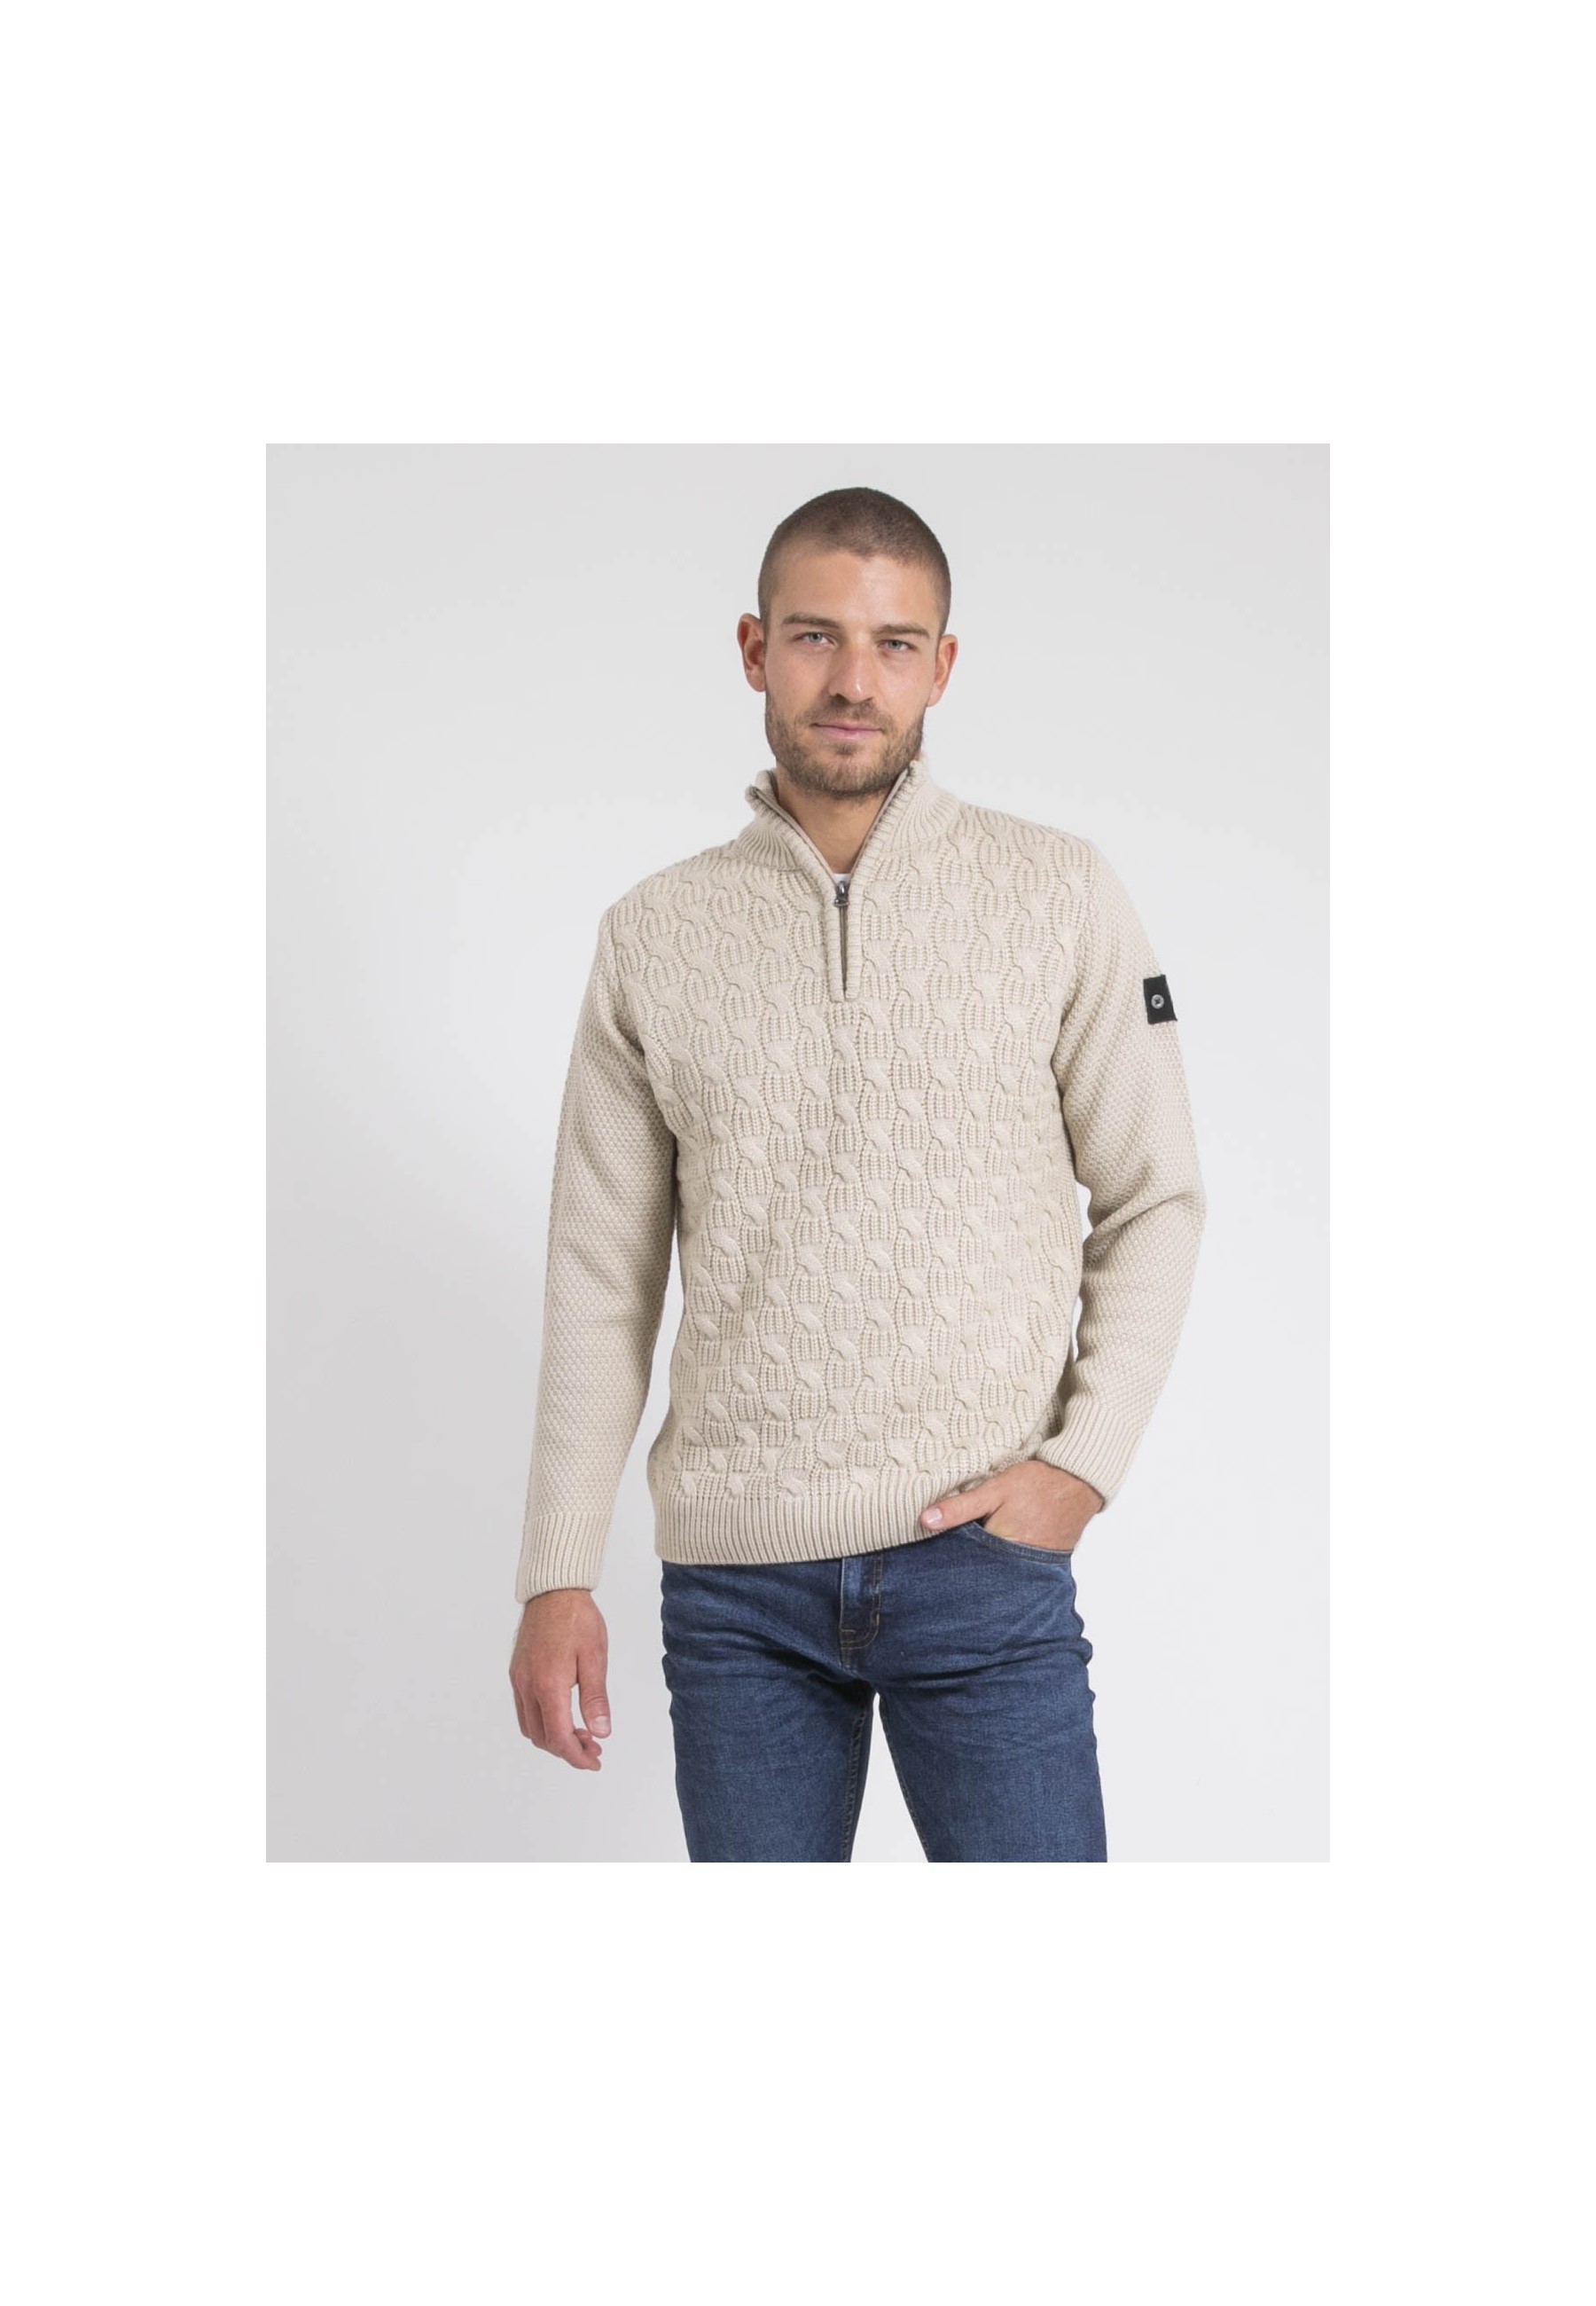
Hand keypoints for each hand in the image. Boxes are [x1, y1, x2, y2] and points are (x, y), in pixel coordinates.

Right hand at [509, 1590, 611, 1770]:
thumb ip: (595, 1699)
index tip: (594, 1760)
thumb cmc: (577, 1619)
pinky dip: (543, 1722)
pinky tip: (563, 1714)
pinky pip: (525, 1710)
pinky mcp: (517, 1672)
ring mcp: (518, 1679)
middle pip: (541, 1738)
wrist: (553, 1591)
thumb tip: (601, 1731)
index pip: (558, 1737)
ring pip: (530, 1727)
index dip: (576, 1756)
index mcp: (548, 1685)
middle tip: (594, 1747)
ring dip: (554, 1738)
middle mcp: (527, 1686)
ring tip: (581, 1733)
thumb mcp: (595, 1658)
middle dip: (567, 1750)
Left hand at [918, 1460, 1103, 1553]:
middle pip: (981, 1569)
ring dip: (986, 1563)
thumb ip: (961, 1507)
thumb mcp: (995, 1489)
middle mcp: (1017, 1563)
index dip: (948, 1555)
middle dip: (966, 1564)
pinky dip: (1006, 1561)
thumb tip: (924, 1520)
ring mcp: (1032, 1565)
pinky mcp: (1044, 1563)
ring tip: (974, 1554)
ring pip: (998, 1570)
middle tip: (948, 1556)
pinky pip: (1017, 1567)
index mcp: (1001, 1546)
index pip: (963, 1561)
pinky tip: (999, 1550)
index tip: (934, 1553)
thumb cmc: (1038, 1482)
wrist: (1081, 1481)